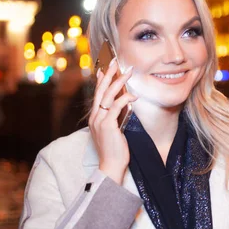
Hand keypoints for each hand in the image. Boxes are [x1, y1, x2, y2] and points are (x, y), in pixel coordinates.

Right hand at [88, 58, 136, 184]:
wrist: (111, 166)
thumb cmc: (115, 150)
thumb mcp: (114, 130)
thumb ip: (115, 117)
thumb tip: (123, 105)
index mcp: (94, 118)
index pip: (97, 94)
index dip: (101, 80)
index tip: (103, 69)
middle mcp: (94, 117)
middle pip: (101, 90)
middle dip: (109, 74)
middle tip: (114, 62)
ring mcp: (99, 121)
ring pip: (108, 95)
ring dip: (119, 82)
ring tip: (128, 73)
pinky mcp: (107, 125)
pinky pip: (116, 107)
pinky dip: (125, 99)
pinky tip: (134, 95)